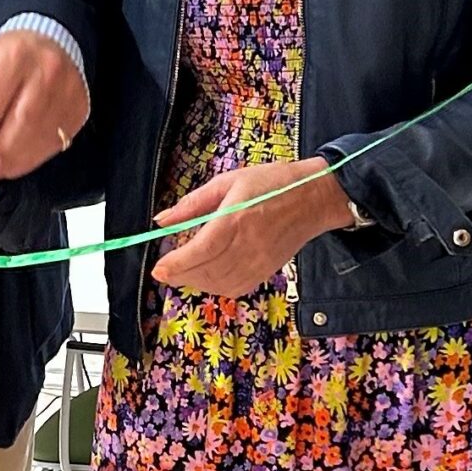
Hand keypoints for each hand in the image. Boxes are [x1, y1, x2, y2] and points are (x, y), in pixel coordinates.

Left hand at [0, 29, 88, 181]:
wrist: (54, 40)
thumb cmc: (10, 59)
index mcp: (13, 58)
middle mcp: (45, 75)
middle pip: (13, 133)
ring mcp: (66, 95)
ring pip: (33, 145)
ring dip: (10, 164)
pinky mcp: (78, 111)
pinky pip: (51, 146)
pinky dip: (29, 159)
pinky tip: (16, 160)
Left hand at [149, 158, 349, 297]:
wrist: (313, 199)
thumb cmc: (273, 184)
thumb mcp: (228, 182)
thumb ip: (193, 204)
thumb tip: (162, 220)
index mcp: (237, 219)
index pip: (202, 250)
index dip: (177, 263)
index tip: (158, 267)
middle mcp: (248, 245)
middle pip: (206, 271)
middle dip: (179, 275)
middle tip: (163, 270)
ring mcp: (259, 262)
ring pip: (218, 284)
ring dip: (194, 282)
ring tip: (182, 271)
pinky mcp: (266, 272)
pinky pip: (234, 288)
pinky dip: (215, 287)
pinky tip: (206, 275)